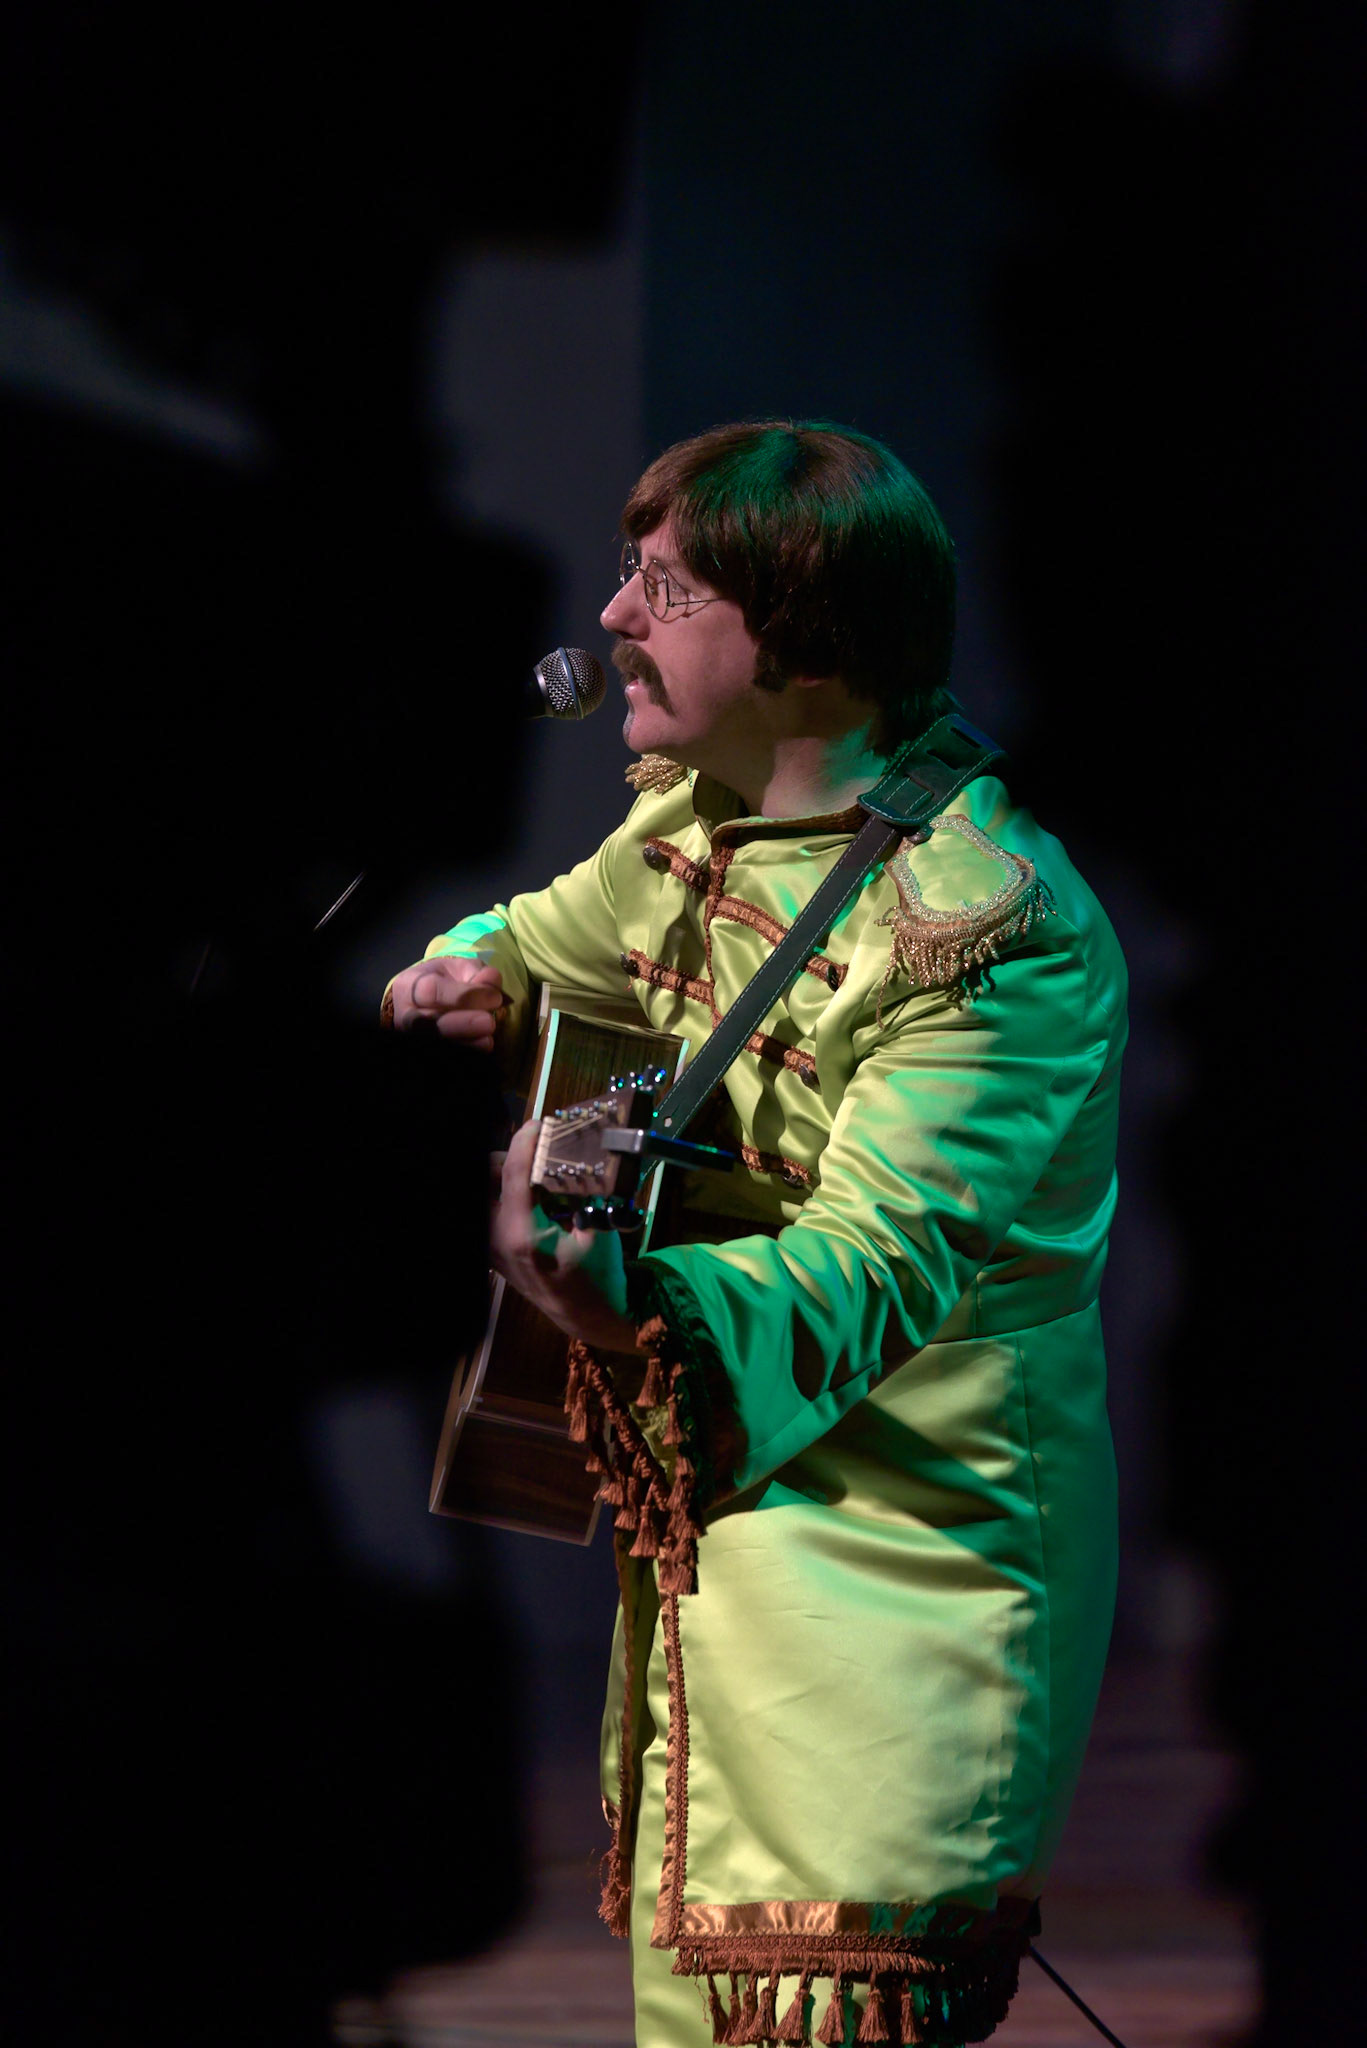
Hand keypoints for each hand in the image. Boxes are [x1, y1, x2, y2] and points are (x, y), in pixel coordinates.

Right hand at [388, 956, 502, 1049]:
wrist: (426, 999)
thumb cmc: (444, 981)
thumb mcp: (458, 968)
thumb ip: (476, 972)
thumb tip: (491, 981)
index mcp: (409, 985)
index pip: (431, 991)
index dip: (464, 996)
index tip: (494, 997)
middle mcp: (406, 1014)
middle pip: (427, 1024)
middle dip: (462, 1025)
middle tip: (489, 1022)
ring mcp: (412, 1035)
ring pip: (435, 1042)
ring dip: (465, 1044)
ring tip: (488, 1040)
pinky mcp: (425, 1049)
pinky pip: (445, 1053)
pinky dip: (466, 1052)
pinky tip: (482, 1049)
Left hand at [489, 1120, 638, 1352]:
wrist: (587, 1317)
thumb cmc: (599, 1278)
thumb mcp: (600, 1232)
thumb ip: (587, 1193)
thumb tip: (586, 1153)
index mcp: (522, 1236)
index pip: (514, 1172)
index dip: (525, 1141)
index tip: (540, 1124)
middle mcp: (496, 1239)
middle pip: (487, 1177)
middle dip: (509, 1157)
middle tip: (538, 1153)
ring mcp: (489, 1246)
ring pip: (485, 1191)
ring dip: (505, 1174)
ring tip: (534, 1173)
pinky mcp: (491, 1249)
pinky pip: (490, 1209)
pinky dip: (505, 1193)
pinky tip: (530, 1195)